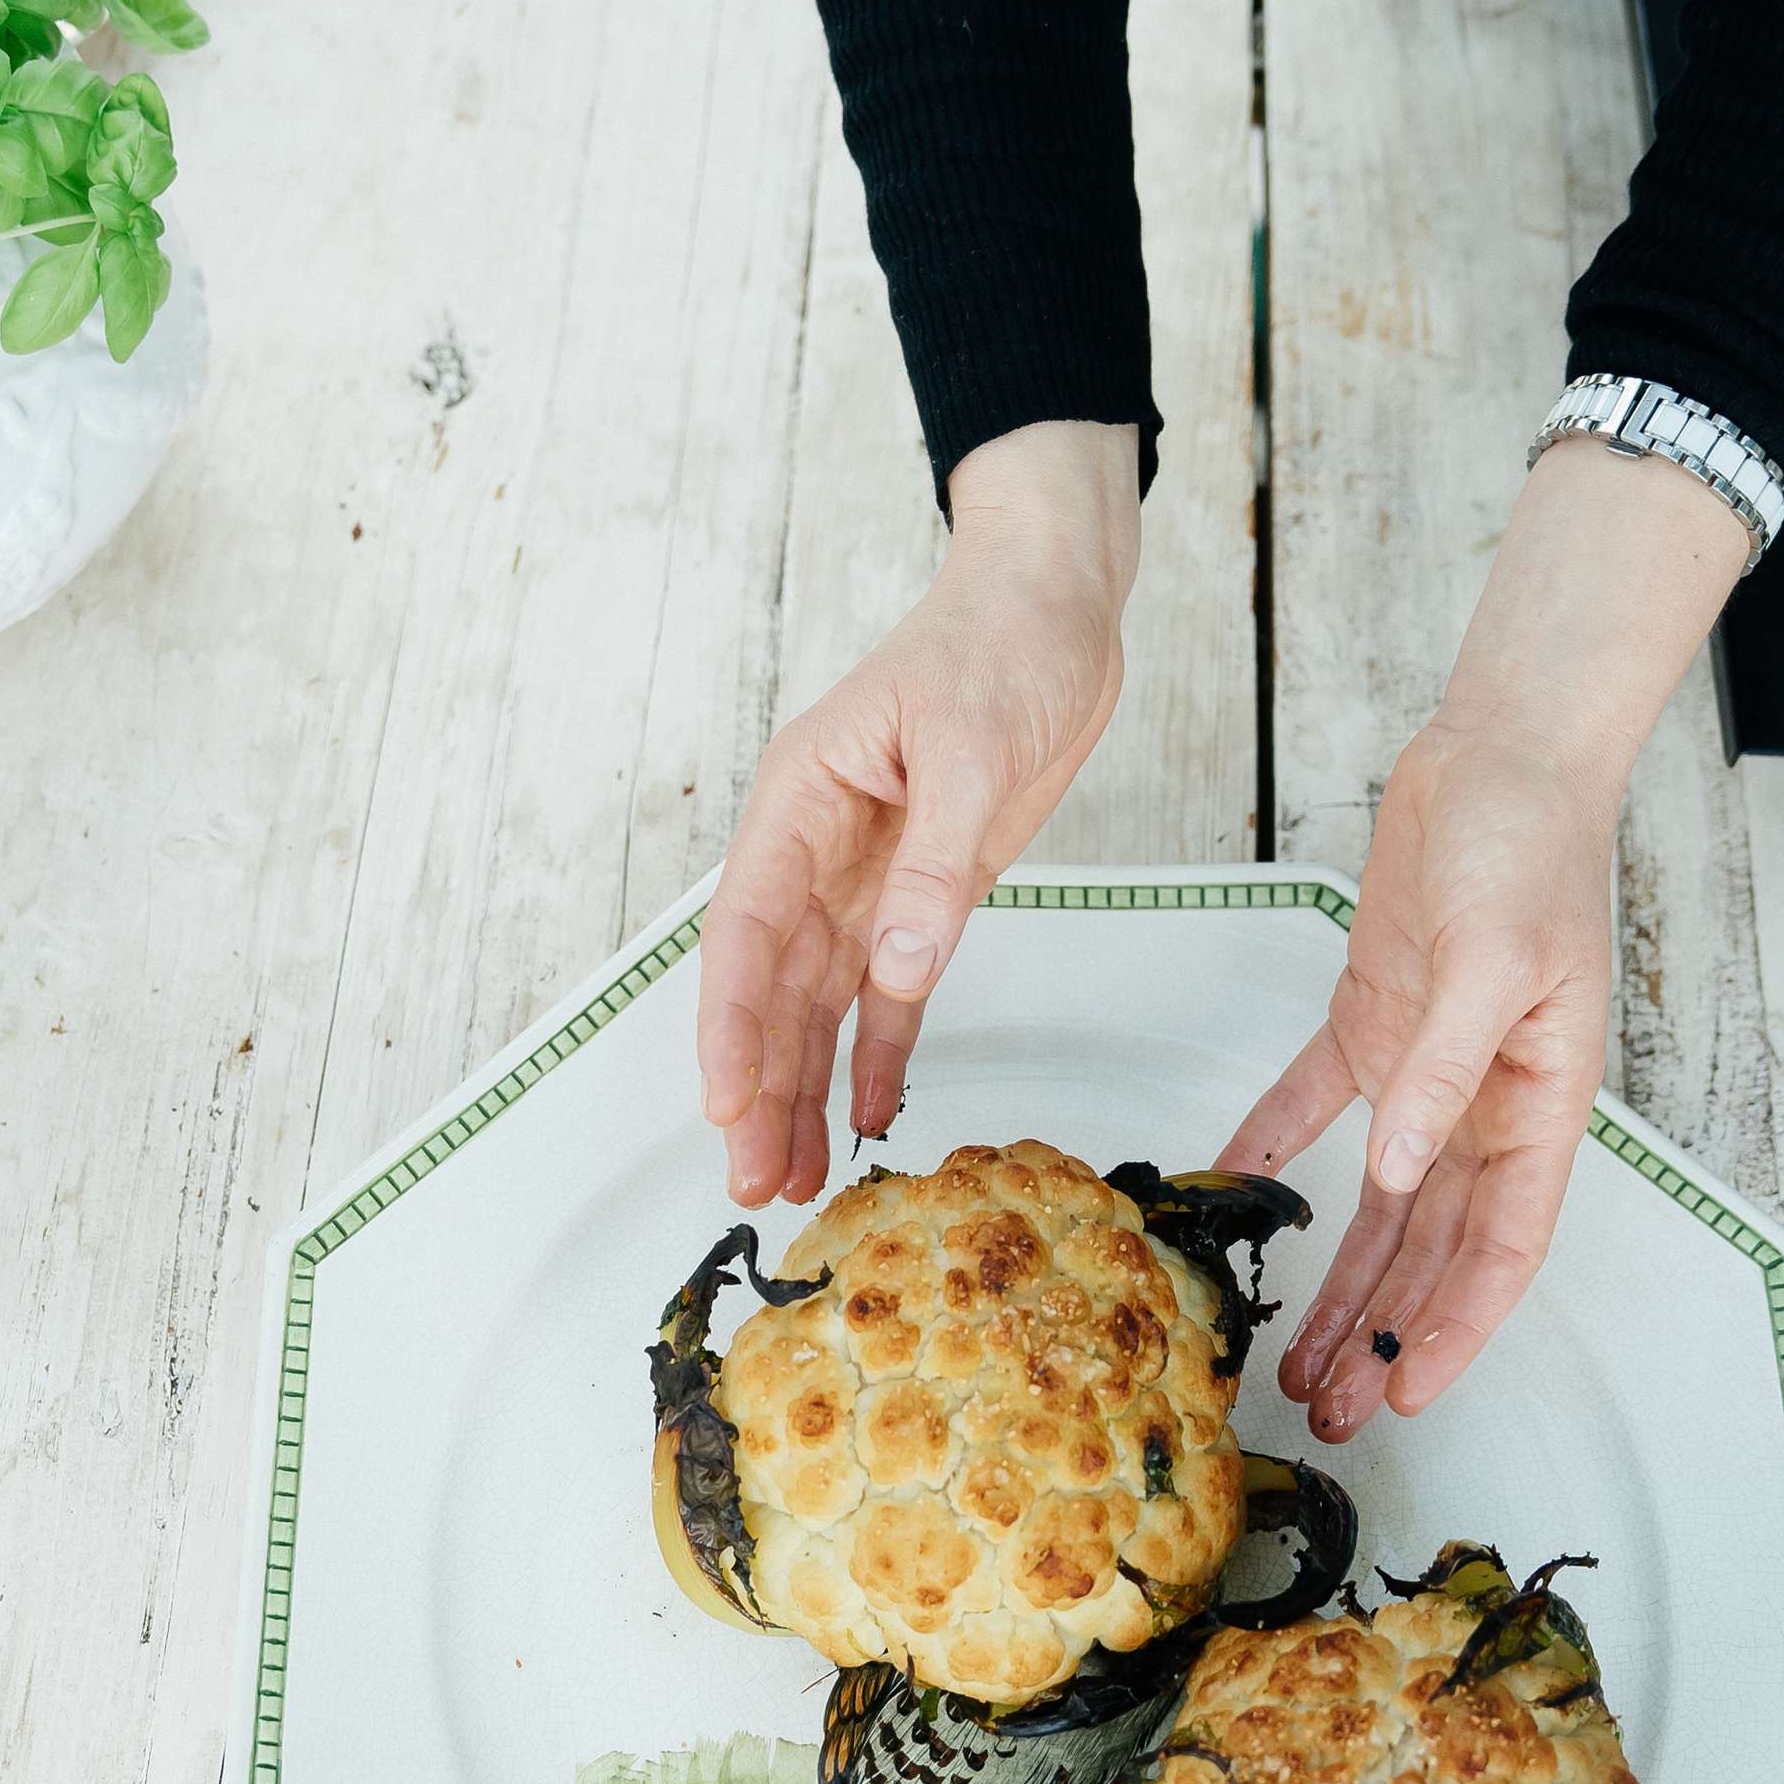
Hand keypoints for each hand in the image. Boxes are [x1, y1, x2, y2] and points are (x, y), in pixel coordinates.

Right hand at [698, 420, 1140, 1204]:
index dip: (732, 1024)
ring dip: (805, 1088)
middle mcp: (817, 847)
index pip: (746, 929)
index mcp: (802, 798)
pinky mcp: (924, 894)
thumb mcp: (973, 749)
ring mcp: (867, 876)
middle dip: (759, 1086)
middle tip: (753, 1181)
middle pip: (772, 988)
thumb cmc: (1002, 641)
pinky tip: (869, 1117)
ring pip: (820, 1004)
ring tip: (793, 1180)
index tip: (726, 1103)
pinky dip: (880, 1053)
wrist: (1056, 602)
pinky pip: (892, 992)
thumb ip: (936, 873)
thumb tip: (894, 974)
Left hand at [1218, 435, 1753, 1439]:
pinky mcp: (1373, 1019)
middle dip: (1383, 1333)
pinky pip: (1315, 1107)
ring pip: (1376, 1203)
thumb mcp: (1496, 962)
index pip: (1502, 1246)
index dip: (1459, 1325)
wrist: (1501, 750)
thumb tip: (1400, 1174)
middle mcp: (1483, 1101)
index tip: (1410, 1390)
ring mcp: (1426, 1065)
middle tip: (1330, 1411)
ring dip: (1337, 1280)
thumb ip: (1442, 1072)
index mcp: (1540, 1101)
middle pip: (1431, 1247)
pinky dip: (1272, 1151)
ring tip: (1291, 1354)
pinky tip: (1228, 1198)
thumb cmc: (1529, 845)